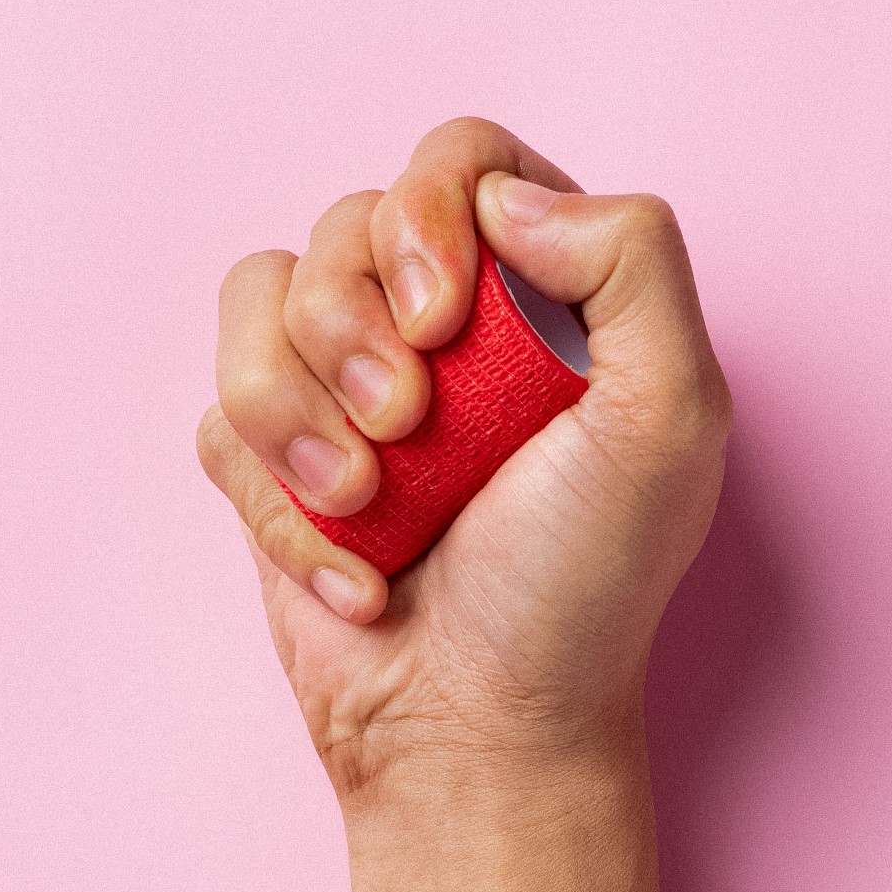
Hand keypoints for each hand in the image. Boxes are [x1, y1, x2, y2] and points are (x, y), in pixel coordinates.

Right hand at [198, 118, 730, 800]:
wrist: (480, 728)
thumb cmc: (584, 585)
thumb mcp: (671, 416)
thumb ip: (635, 261)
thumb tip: (508, 200)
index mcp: (545, 293)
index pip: (460, 162)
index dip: (428, 214)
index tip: (444, 322)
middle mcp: (443, 325)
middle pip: (342, 222)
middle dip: (353, 326)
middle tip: (411, 427)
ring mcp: (347, 388)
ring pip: (256, 301)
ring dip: (301, 410)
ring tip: (372, 501)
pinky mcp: (274, 462)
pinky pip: (220, 416)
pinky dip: (281, 502)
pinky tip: (355, 572)